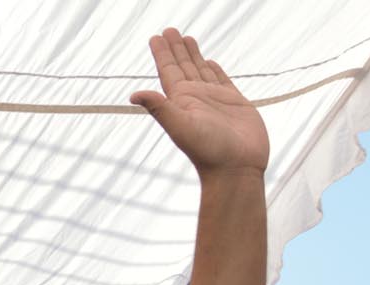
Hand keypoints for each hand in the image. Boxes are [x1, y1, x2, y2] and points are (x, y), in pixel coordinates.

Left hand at [130, 29, 267, 175]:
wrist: (236, 168)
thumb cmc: (208, 151)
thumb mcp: (180, 127)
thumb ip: (160, 108)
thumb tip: (133, 95)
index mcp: (181, 101)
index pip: (168, 71)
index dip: (162, 54)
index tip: (156, 36)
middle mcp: (195, 98)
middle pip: (182, 67)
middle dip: (175, 49)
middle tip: (169, 30)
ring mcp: (214, 100)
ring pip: (201, 70)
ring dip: (193, 55)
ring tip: (186, 38)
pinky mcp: (234, 103)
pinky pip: (222, 81)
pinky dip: (214, 70)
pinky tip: (209, 62)